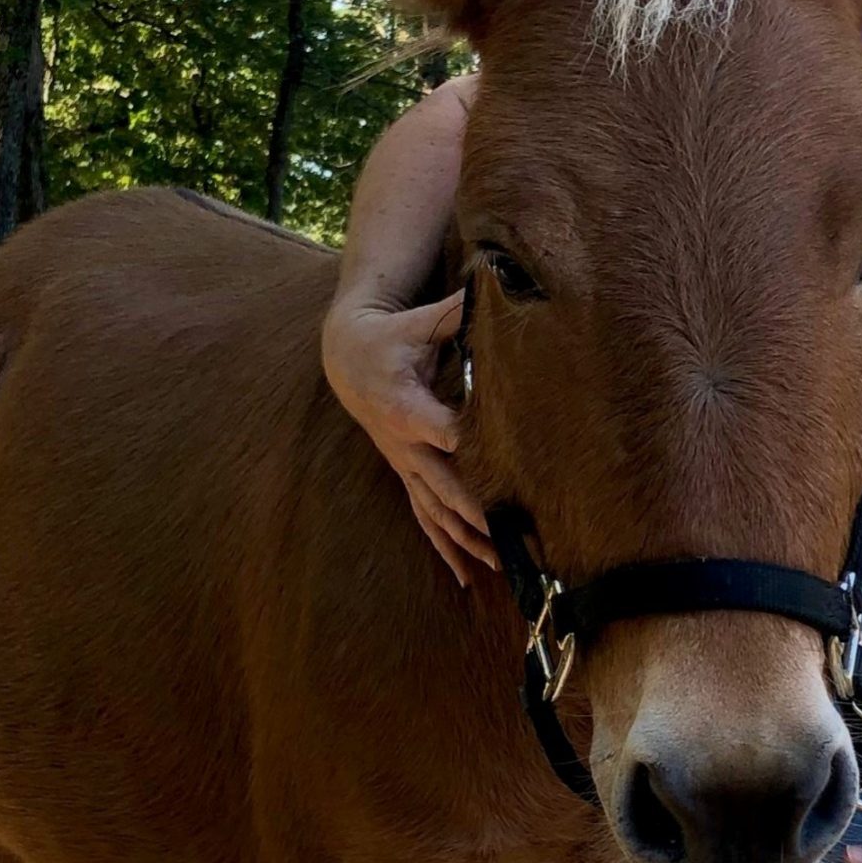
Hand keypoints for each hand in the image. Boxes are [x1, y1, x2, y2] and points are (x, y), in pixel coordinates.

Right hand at [322, 289, 497, 586]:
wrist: (347, 358)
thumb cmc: (391, 336)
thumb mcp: (419, 320)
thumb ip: (456, 311)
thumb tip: (491, 285)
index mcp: (407, 404)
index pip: (443, 431)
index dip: (469, 452)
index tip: (502, 475)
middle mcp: (404, 443)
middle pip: (444, 485)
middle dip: (479, 515)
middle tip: (515, 540)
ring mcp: (404, 464)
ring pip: (435, 511)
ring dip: (468, 541)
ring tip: (502, 569)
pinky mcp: (407, 475)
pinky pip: (425, 518)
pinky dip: (446, 548)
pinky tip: (467, 577)